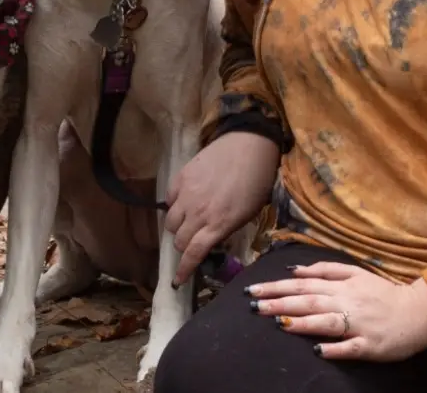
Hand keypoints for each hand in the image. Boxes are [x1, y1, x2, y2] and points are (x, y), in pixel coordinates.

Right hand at [165, 131, 278, 287]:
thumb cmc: (256, 181)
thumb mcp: (247, 213)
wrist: (250, 145)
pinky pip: (170, 199)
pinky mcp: (181, 176)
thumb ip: (224, 229)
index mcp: (218, 224)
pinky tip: (185, 201)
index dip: (183, 271)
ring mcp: (187, 194)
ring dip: (177, 228)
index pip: (193, 254)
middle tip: (191, 243)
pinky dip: (175, 204)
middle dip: (184, 248)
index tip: (177, 281)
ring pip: (170, 223)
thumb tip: (210, 240)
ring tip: (187, 223)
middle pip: (179, 241)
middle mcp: (199, 212)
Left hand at [246, 261, 426, 361]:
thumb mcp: (355, 273)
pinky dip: (334, 348)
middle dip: (280, 302)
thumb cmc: (382, 293)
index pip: (303, 283)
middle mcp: (347, 301)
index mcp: (342, 284)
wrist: (417, 312)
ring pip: (326, 321)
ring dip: (302, 322)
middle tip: (254, 305)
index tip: (254, 290)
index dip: (277, 286)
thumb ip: (326, 270)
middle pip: (309, 300)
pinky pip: (350, 347)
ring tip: (278, 322)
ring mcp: (358, 324)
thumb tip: (295, 269)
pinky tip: (318, 350)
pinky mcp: (370, 345)